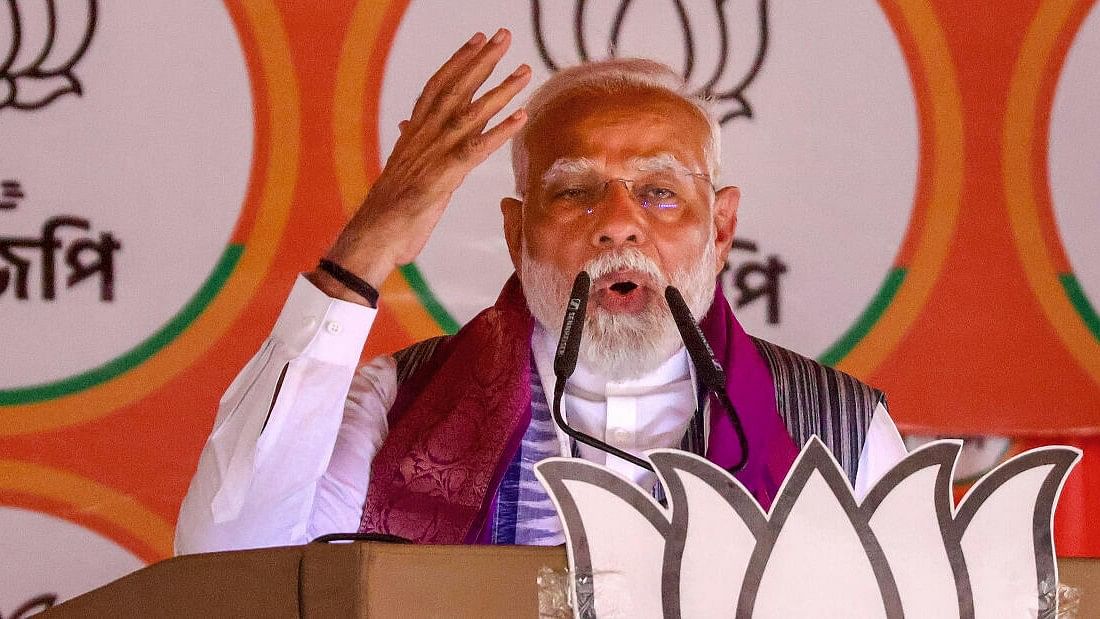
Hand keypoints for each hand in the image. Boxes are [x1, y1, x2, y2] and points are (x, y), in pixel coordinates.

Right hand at [311, 28, 531, 304]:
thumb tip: (406, 126)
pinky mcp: (444, 177)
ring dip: (500, 90)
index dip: (457, 61)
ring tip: (524, 70)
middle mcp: (424, 137)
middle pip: (456, 89)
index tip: (476, 39)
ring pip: (470, 114)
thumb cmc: (387, 210)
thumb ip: (411, 147)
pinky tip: (521, 115)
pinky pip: (476, 149)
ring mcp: (434, 155)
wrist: (372, 236)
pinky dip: (500, 131)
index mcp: (414, 134)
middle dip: (482, 61)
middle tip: (504, 36)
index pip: (437, 87)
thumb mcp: (401, 171)